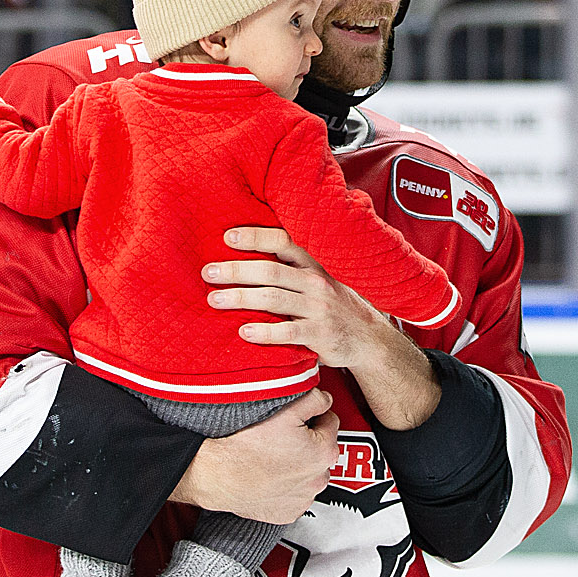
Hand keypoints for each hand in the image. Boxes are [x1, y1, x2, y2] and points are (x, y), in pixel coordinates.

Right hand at [172, 387, 338, 522]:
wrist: (218, 475)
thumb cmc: (246, 446)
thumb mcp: (284, 410)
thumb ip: (314, 398)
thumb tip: (324, 398)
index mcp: (324, 452)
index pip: (330, 421)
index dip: (311, 415)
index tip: (295, 419)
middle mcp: (319, 478)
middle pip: (320, 449)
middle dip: (306, 441)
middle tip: (281, 436)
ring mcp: (304, 498)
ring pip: (308, 473)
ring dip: (297, 464)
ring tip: (272, 456)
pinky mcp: (288, 512)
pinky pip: (294, 494)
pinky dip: (286, 485)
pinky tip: (270, 475)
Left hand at [202, 227, 441, 429]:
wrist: (369, 339)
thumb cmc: (332, 305)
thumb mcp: (318, 280)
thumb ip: (289, 270)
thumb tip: (241, 259)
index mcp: (312, 264)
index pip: (283, 242)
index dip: (255, 237)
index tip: (226, 237)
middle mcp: (315, 282)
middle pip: (271, 271)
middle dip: (237, 270)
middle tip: (208, 273)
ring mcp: (319, 309)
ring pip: (274, 299)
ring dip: (241, 298)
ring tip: (214, 300)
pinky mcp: (320, 335)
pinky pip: (288, 332)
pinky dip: (265, 332)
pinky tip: (243, 332)